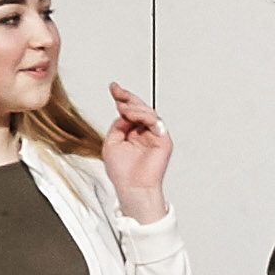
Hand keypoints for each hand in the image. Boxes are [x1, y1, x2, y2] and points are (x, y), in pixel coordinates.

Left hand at [95, 83, 173, 220]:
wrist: (132, 187)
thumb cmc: (122, 173)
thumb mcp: (111, 143)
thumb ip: (118, 125)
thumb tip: (123, 112)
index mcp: (132, 133)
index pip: (129, 111)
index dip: (122, 98)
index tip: (113, 87)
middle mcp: (144, 133)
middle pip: (139, 108)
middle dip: (128, 98)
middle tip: (118, 92)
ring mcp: (154, 136)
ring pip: (148, 112)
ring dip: (134, 107)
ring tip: (123, 107)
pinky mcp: (163, 140)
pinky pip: (155, 122)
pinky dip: (143, 116)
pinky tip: (132, 115)